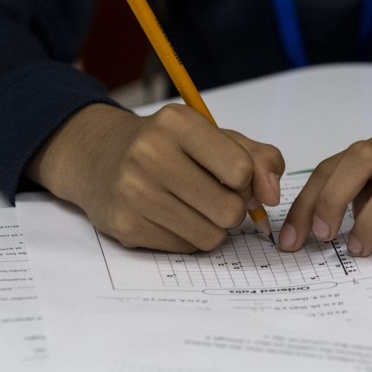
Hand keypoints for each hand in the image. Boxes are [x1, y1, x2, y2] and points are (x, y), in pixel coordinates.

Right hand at [26, 103, 283, 250]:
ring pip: (211, 235)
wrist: (98, 157)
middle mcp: (149, 153)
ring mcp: (133, 192)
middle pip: (229, 209)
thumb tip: (272, 196)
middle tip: (214, 196)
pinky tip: (171, 217)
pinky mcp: (126, 226)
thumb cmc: (168, 147)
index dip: (246, 181)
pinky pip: (186, 248)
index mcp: (176, 123)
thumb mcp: (213, 137)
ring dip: (214, 227)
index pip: (240, 170)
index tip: (232, 177)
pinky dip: (189, 237)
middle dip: (233, 208)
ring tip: (194, 207)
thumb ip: (258, 158)